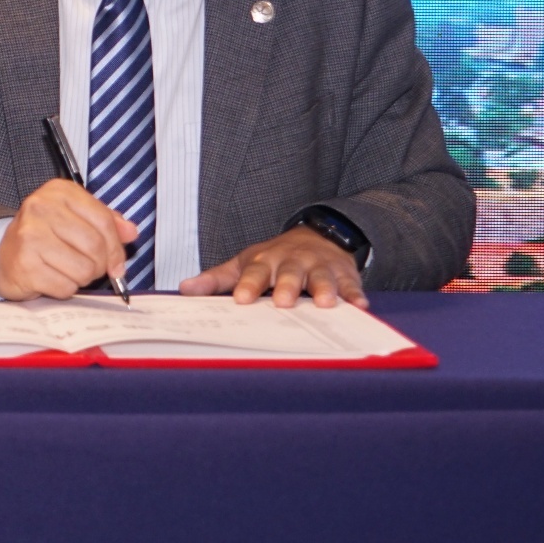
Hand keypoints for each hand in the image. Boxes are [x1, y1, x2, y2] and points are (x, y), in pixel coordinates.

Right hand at [0, 179, 137, 300]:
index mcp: (59, 191)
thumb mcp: (75, 218)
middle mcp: (41, 207)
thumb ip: (106, 222)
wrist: (3, 256)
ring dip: (81, 278)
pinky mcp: (24, 264)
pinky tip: (52, 278)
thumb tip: (130, 232)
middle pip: (96, 246)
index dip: (116, 247)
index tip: (117, 263)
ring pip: (83, 269)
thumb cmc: (44, 236)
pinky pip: (65, 286)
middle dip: (98, 265)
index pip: (104, 220)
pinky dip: (64, 289)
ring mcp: (30, 235)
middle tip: (89, 268)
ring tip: (67, 271)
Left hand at [183, 227, 367, 307]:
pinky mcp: (344, 275)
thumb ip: (217, 279)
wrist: (317, 237)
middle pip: (290, 274)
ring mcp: (320, 268)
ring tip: (326, 304)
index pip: (255, 273)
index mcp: (266, 261)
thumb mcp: (244, 263)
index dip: (249, 285)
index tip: (242, 299)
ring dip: (325, 290)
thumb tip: (184, 289)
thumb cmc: (275, 258)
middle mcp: (293, 263)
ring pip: (322, 278)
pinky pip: (351, 285)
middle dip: (287, 287)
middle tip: (283, 302)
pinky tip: (360, 305)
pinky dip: (355, 294)